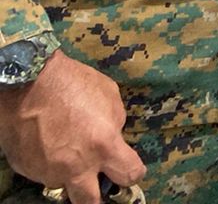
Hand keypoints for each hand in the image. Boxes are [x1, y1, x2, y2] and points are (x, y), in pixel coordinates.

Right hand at [0, 52, 144, 203]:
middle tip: (99, 186)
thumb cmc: (73, 83)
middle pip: (90, 202)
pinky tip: (48, 144)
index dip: (133, 173)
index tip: (131, 170)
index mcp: (104, 146)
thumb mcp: (110, 97)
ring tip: (68, 153)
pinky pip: (42, 174)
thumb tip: (113, 137)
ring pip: (63, 187)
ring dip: (69, 176)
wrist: (28, 82)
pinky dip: (48, 165)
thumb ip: (115, 123)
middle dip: (97, 197)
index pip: (129, 175)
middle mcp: (76, 167)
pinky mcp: (27, 169)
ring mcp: (48, 171)